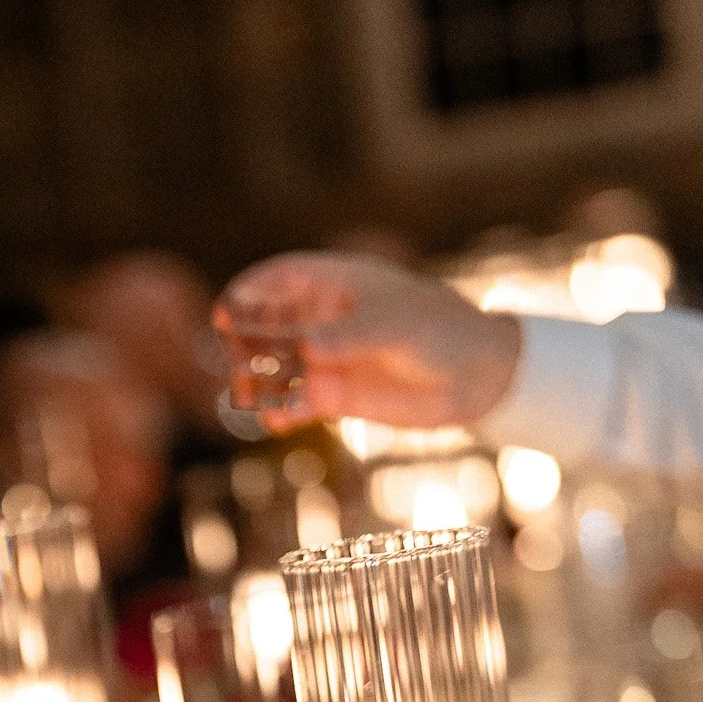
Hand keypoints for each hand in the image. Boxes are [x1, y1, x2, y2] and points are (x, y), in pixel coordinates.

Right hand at [212, 253, 521, 432]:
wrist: (477, 375)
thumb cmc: (440, 330)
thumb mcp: (393, 325)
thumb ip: (346, 336)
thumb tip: (305, 349)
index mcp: (335, 284)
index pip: (277, 279)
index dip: (247, 292)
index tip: (225, 313)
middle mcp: (323, 320)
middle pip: (264, 325)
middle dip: (244, 343)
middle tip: (237, 364)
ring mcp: (326, 359)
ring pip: (274, 367)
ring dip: (256, 381)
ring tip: (248, 397)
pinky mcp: (335, 397)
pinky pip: (295, 403)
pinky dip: (281, 412)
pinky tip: (276, 422)